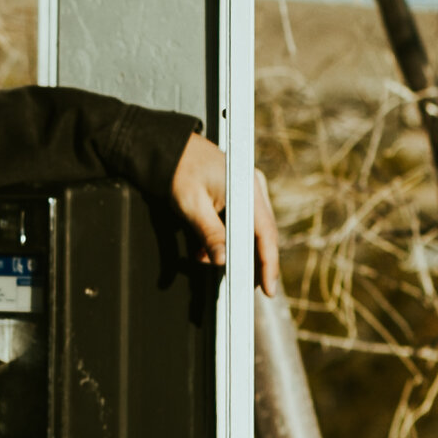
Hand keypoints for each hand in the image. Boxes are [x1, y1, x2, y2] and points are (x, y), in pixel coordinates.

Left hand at [168, 135, 281, 292]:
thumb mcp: (192, 205)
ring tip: (210, 263)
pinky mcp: (238, 194)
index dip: (269, 264)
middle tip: (244, 288)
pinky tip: (206, 250)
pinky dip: (226, 239)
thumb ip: (209, 233)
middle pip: (262, 235)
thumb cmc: (178, 169)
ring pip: (249, 231)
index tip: (269, 289)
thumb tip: (221, 260)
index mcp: (247, 189)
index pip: (265, 233)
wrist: (168, 148)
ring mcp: (247, 191)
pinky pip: (239, 222)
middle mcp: (253, 189)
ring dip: (234, 251)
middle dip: (252, 263)